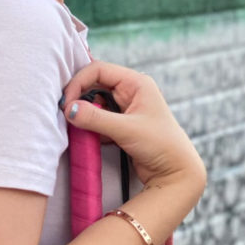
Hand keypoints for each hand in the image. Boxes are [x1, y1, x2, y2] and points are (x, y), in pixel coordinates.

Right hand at [62, 60, 205, 195]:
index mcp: (136, 83)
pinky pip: (97, 116)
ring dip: (83, 110)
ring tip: (74, 122)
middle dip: (78, 96)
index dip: (79, 82)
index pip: (98, 70)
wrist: (177, 174)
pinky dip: (89, 122)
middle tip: (66, 112)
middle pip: (94, 83)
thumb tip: (68, 109)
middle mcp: (130, 90)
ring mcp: (125, 107)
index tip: (67, 102)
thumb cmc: (161, 146)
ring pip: (94, 100)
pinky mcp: (120, 123)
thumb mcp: (127, 130)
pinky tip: (85, 132)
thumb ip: (95, 118)